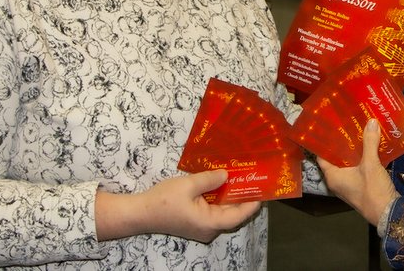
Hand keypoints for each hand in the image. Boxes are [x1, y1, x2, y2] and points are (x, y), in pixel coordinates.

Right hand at [96, 169, 260, 242]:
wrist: (141, 213)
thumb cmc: (164, 200)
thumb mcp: (188, 184)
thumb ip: (209, 179)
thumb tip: (227, 175)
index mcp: (209, 223)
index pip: (238, 215)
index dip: (252, 203)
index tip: (263, 190)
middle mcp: (209, 228)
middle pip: (232, 214)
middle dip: (242, 197)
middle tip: (253, 179)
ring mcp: (202, 227)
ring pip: (222, 212)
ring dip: (230, 197)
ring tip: (240, 178)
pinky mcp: (195, 223)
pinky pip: (213, 211)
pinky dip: (219, 199)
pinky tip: (222, 185)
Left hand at [317, 119, 398, 225]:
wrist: (389, 214)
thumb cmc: (373, 190)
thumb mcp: (371, 164)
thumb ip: (369, 142)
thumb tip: (371, 121)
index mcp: (333, 176)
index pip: (322, 156)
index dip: (324, 142)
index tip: (328, 128)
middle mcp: (337, 182)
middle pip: (335, 159)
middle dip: (341, 144)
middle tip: (345, 126)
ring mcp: (348, 186)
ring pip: (347, 164)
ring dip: (352, 151)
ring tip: (357, 133)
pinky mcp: (359, 188)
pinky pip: (356, 170)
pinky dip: (360, 159)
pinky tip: (368, 148)